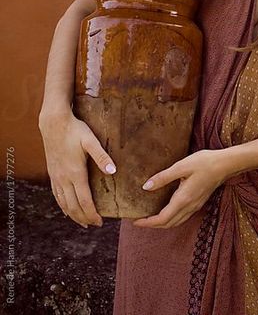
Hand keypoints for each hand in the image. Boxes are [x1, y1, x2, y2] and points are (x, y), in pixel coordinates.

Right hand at [39, 111, 115, 228]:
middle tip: (94, 225)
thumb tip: (113, 171)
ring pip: (63, 203)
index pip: (84, 200)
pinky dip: (62, 206)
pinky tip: (66, 209)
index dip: (92, 214)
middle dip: (84, 218)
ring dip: (73, 215)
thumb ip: (102, 156)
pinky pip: (56, 195)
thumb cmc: (75, 130)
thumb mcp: (90, 140)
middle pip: (73, 206)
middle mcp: (64, 178)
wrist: (53, 123)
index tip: (100, 222)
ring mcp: (56, 177)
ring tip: (83, 222)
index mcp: (75, 173)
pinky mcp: (52, 173)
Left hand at [132, 149, 229, 228]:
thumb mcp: (182, 166)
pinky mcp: (198, 202)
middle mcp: (189, 207)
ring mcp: (195, 206)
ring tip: (150, 217)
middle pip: (168, 224)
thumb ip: (163, 177)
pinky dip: (171, 218)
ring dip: (162, 223)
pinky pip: (182, 217)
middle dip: (152, 225)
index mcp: (183, 199)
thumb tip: (146, 187)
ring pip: (176, 222)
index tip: (135, 221)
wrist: (226, 164)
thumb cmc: (204, 163)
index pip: (162, 219)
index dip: (147, 223)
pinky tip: (167, 209)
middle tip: (138, 221)